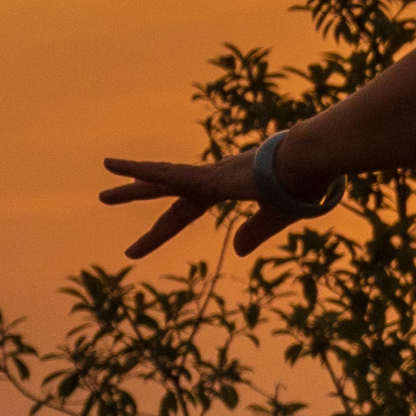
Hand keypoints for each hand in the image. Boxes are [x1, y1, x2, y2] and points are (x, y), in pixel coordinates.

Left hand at [100, 149, 329, 259]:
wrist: (313, 164)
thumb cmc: (302, 187)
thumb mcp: (276, 218)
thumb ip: (255, 233)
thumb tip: (234, 252)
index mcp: (228, 188)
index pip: (186, 210)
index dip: (162, 229)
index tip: (139, 246)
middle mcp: (213, 178)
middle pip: (165, 190)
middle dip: (135, 193)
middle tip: (104, 196)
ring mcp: (210, 176)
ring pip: (162, 179)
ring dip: (131, 184)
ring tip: (102, 186)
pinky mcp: (210, 178)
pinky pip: (169, 175)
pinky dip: (142, 171)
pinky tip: (115, 167)